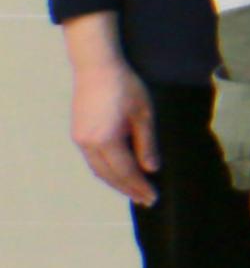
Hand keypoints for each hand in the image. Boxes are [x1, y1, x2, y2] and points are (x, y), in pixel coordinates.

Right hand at [63, 21, 155, 205]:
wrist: (96, 67)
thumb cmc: (125, 86)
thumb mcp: (143, 114)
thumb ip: (146, 144)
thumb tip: (151, 169)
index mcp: (106, 140)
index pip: (125, 171)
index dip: (139, 186)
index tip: (153, 197)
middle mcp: (88, 144)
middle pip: (109, 175)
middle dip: (128, 189)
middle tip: (146, 200)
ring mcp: (80, 140)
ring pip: (99, 170)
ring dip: (116, 183)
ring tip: (134, 192)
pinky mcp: (78, 134)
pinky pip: (93, 161)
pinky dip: (107, 171)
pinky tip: (118, 174)